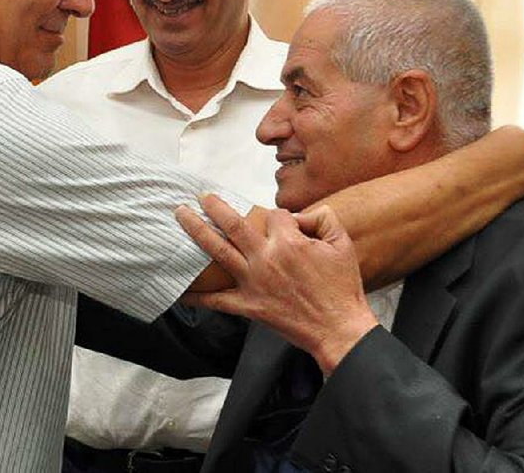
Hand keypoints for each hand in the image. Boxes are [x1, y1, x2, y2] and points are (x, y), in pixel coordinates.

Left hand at [177, 195, 378, 374]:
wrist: (338, 328)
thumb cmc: (342, 287)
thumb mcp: (341, 243)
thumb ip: (323, 218)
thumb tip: (302, 215)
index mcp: (288, 242)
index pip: (274, 215)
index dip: (279, 217)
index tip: (285, 225)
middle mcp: (265, 258)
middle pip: (233, 224)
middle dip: (214, 206)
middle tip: (201, 196)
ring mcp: (253, 282)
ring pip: (218, 250)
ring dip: (197, 230)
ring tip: (181, 215)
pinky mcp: (249, 306)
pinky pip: (217, 300)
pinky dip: (198, 296)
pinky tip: (182, 290)